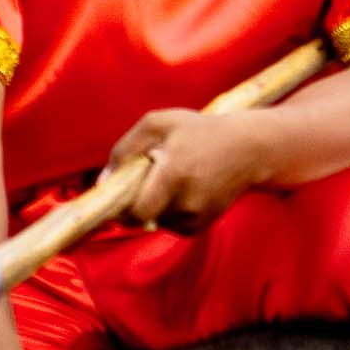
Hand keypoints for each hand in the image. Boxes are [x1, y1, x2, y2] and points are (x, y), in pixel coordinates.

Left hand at [109, 109, 271, 232]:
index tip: (115, 194)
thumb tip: (103, 181)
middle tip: (141, 180)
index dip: (120, 207)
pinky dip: (167, 211)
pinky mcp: (203, 224)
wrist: (247, 149)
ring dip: (152, 205)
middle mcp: (187, 201)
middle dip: (133, 204)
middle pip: (142, 218)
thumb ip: (124, 149)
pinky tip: (179, 189)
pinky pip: (170, 225)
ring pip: (155, 221)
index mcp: (174, 174)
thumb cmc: (197, 131)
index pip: (137, 211)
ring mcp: (197, 216)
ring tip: (167, 178)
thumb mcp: (157, 124)